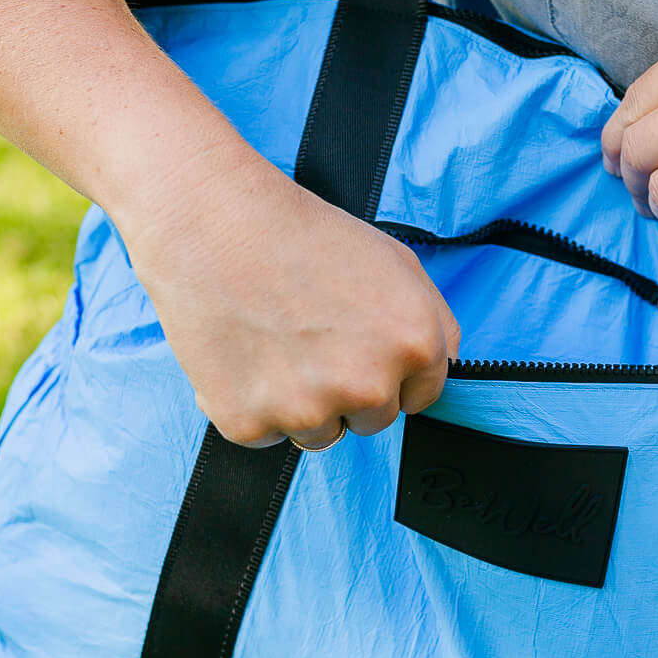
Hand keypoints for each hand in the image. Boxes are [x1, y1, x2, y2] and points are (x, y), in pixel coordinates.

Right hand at [125, 157, 459, 447]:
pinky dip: (252, 405)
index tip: (360, 347)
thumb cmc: (304, 234)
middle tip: (313, 338)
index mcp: (415, 344)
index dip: (390, 372)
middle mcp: (370, 385)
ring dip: (303, 404)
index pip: (421, 398)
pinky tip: (244, 354)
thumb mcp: (397, 262)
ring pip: (320, 435)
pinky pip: (265, 436)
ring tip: (276, 342)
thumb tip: (443, 366)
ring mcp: (309, 409)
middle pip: (373, 421)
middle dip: (349, 390)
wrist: (213, 221)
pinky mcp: (249, 422)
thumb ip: (434, 323)